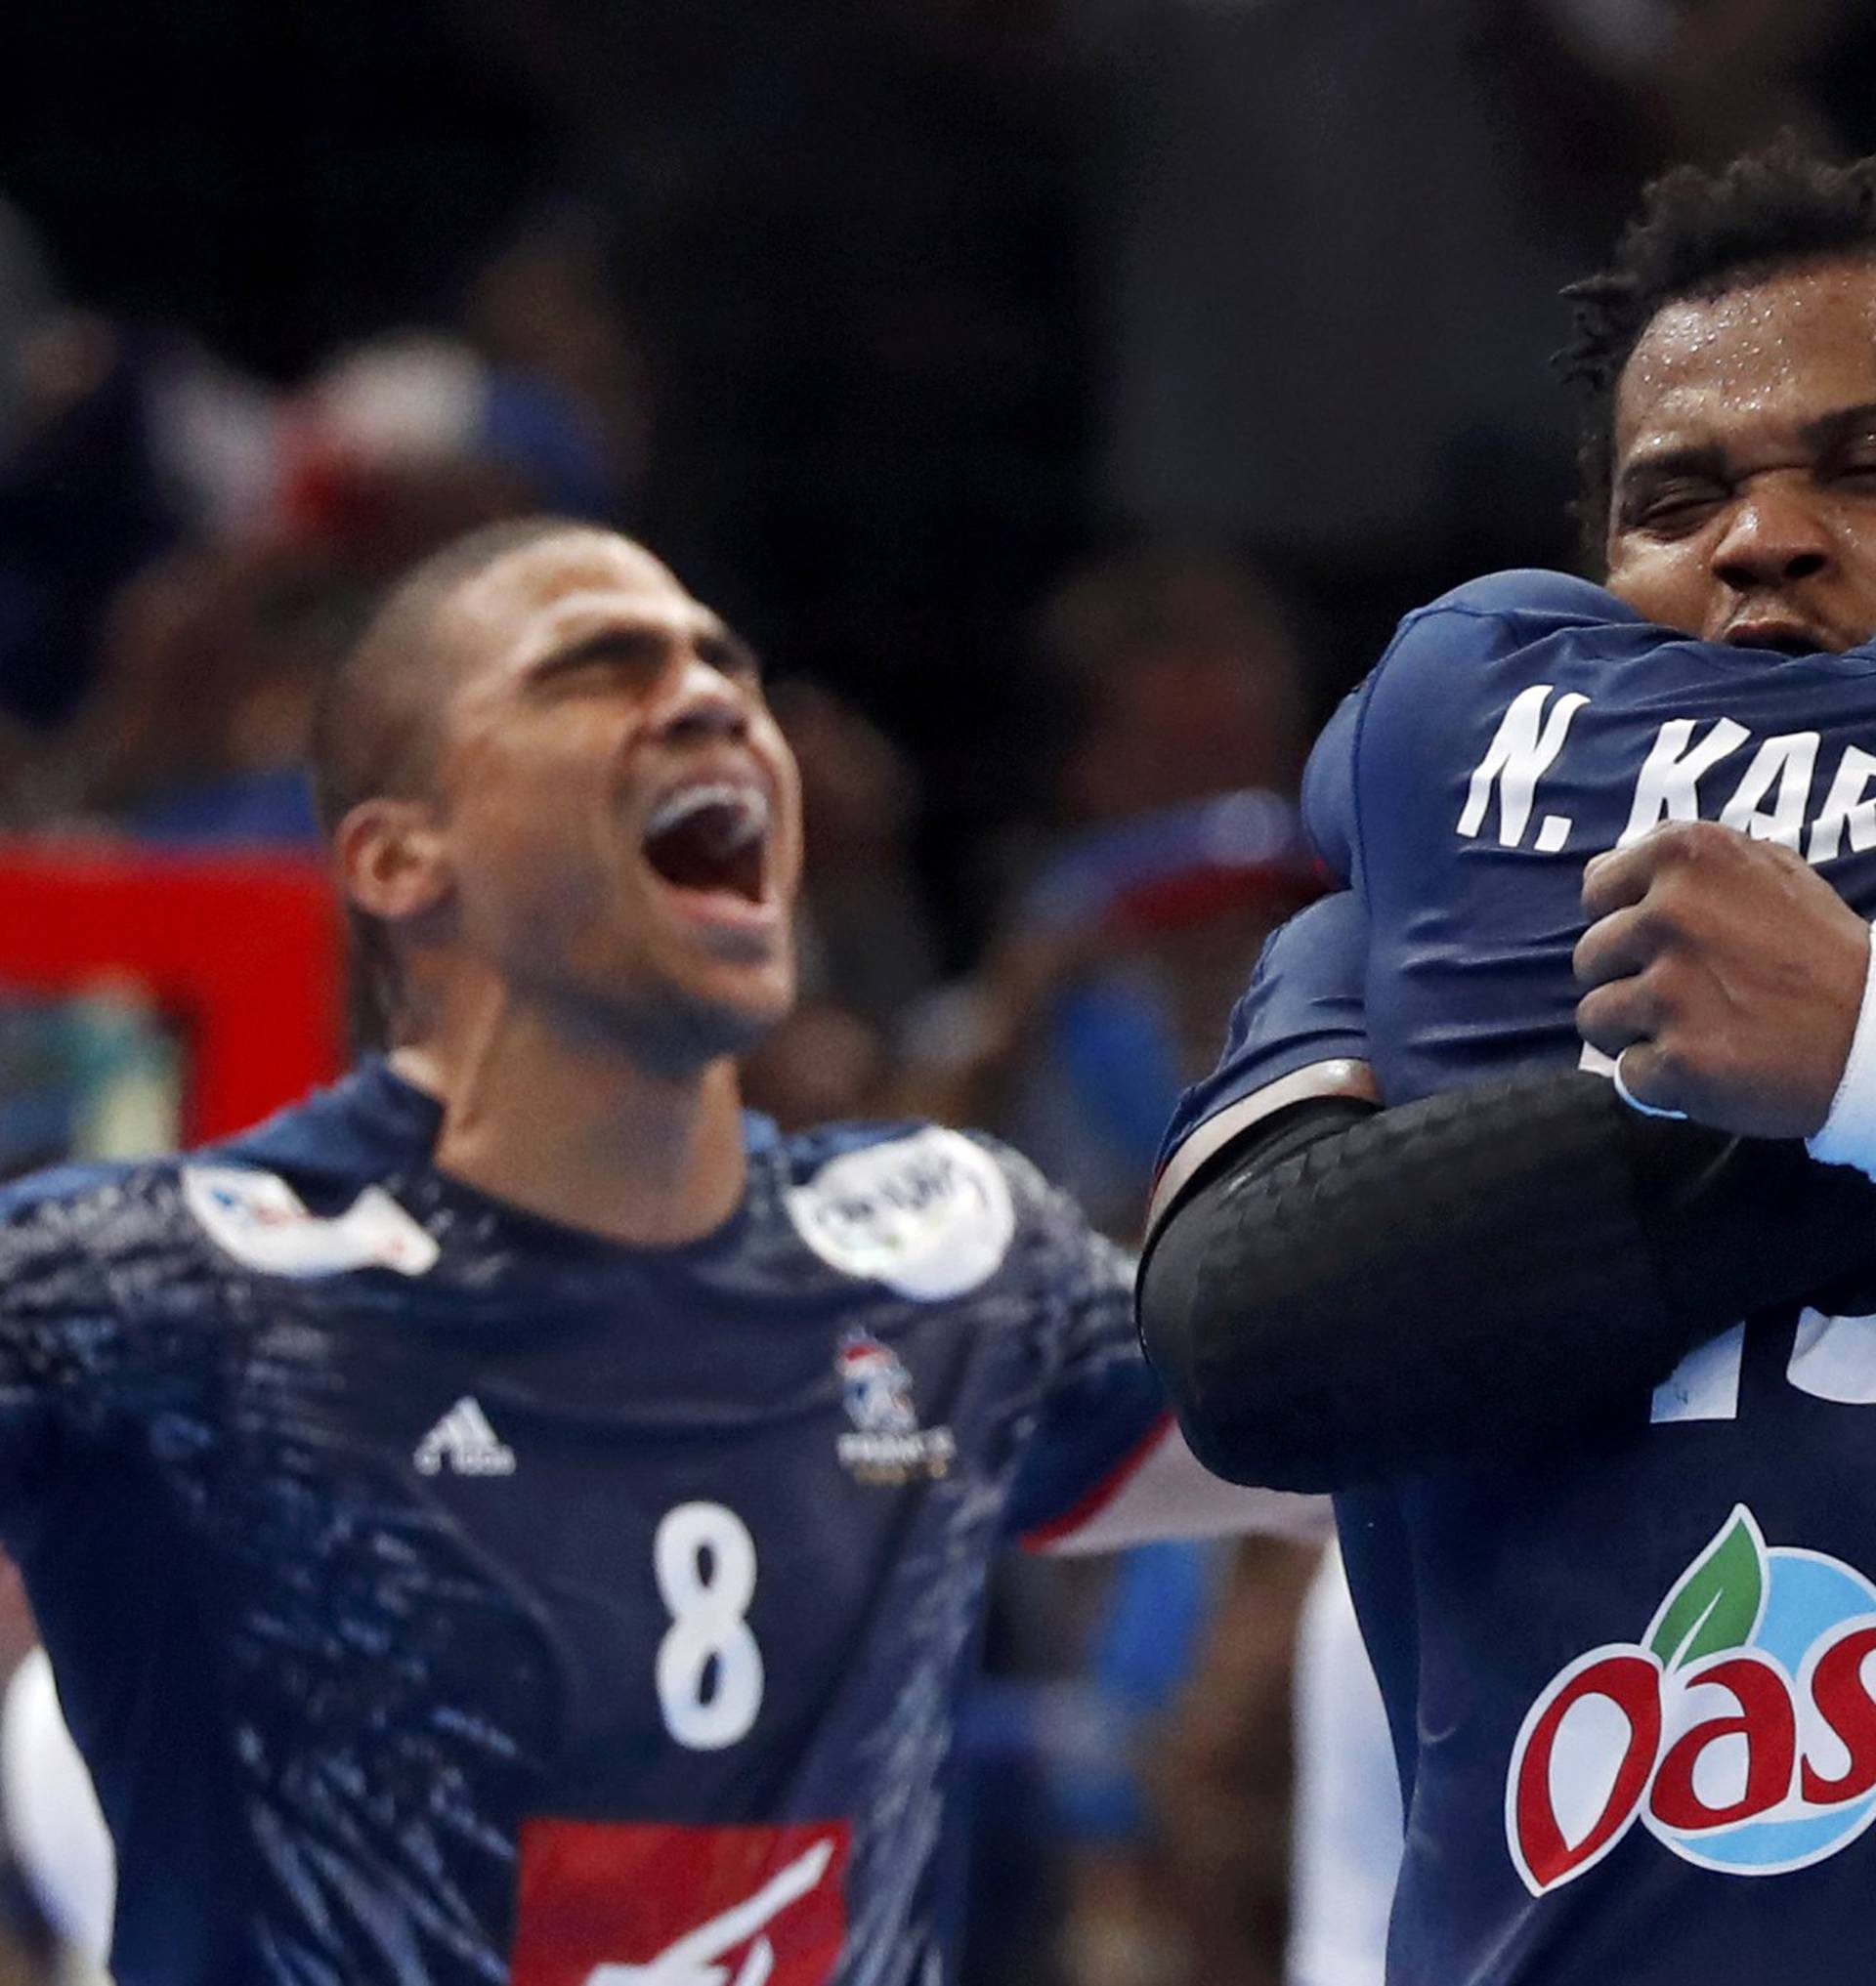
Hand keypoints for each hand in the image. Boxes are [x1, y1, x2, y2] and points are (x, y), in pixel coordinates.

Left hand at [1574, 821, 1868, 1137]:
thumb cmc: (1821, 953)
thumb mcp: (1768, 871)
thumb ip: (1684, 865)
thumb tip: (1604, 871)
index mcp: (1686, 856)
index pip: (1596, 890)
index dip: (1623, 922)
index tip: (1667, 942)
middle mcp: (1671, 913)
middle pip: (1589, 957)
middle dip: (1627, 979)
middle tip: (1691, 992)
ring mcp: (1671, 988)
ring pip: (1594, 1016)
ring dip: (1636, 1031)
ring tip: (1699, 1028)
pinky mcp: (1677, 1058)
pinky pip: (1627, 1073)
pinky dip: (1660, 1079)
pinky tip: (1712, 1064)